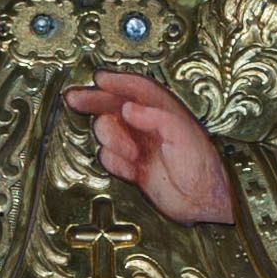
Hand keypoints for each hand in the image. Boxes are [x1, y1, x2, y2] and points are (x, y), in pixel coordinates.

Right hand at [66, 71, 233, 223]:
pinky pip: (110, 159)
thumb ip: (155, 117)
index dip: (117, 81)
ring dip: (113, 141)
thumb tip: (129, 109)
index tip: (98, 79)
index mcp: (162, 112)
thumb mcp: (182, 133)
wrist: (202, 198)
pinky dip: (114, 162)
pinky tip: (129, 166)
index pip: (136, 89)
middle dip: (94, 101)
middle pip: (114, 106)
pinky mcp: (133, 168)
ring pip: (109, 133)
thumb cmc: (201, 164)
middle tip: (74, 99)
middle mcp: (148, 127)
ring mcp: (139, 147)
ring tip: (130, 153)